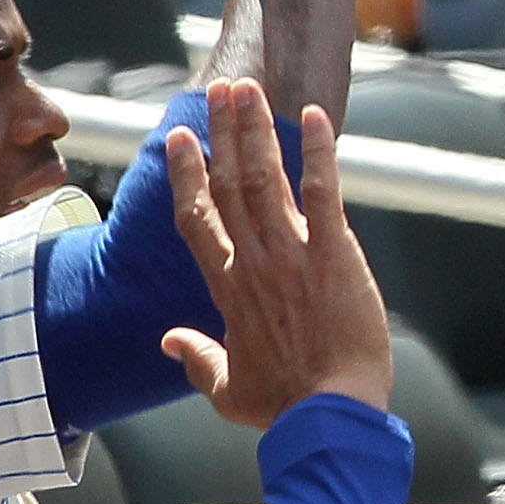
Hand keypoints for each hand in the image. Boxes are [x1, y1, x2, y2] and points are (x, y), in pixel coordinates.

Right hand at [161, 80, 393, 422]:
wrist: (330, 414)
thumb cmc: (284, 407)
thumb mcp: (229, 391)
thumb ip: (197, 360)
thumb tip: (170, 342)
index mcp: (227, 287)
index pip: (197, 218)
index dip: (187, 174)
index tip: (180, 139)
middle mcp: (254, 261)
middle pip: (229, 183)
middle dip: (223, 132)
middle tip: (219, 90)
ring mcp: (292, 254)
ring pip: (265, 178)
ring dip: (256, 129)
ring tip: (249, 89)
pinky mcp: (334, 254)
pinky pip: (323, 193)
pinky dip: (318, 152)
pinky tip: (314, 117)